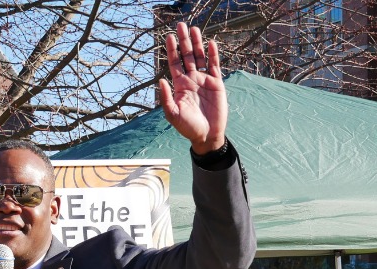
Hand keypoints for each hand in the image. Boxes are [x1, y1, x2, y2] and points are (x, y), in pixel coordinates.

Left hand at [159, 23, 227, 154]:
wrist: (207, 135)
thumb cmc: (188, 127)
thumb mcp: (173, 114)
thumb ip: (165, 98)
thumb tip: (160, 81)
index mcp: (180, 85)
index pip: (174, 63)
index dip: (172, 50)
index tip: (169, 36)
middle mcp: (191, 79)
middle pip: (187, 56)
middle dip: (184, 41)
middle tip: (181, 25)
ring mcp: (204, 80)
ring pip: (200, 57)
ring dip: (197, 43)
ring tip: (194, 29)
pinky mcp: (217, 83)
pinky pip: (215, 65)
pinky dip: (213, 54)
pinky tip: (210, 43)